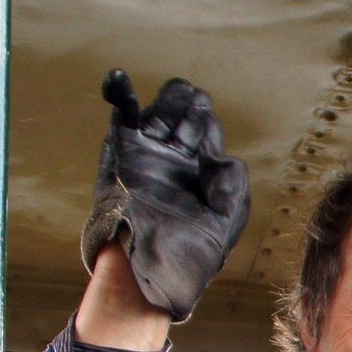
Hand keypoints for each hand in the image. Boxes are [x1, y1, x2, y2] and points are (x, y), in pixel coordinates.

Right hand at [79, 70, 251, 321]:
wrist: (150, 272)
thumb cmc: (191, 255)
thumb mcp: (226, 222)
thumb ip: (233, 187)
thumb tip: (226, 161)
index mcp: (203, 170)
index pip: (207, 129)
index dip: (206, 124)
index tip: (200, 143)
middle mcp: (176, 158)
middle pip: (184, 113)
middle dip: (187, 113)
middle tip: (183, 139)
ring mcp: (148, 154)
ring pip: (158, 112)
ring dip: (165, 109)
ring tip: (166, 130)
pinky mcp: (121, 156)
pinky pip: (120, 119)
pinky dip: (119, 95)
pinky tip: (118, 78)